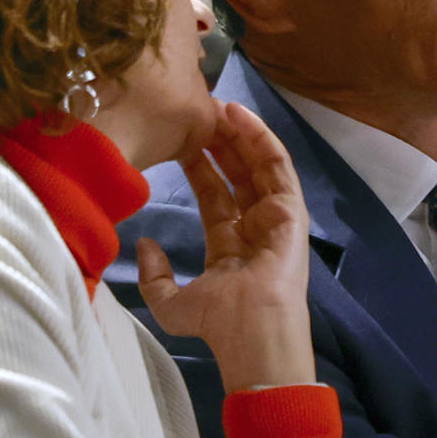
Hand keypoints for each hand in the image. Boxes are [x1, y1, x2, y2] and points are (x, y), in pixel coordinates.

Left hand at [136, 101, 315, 393]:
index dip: (198, 164)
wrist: (251, 333)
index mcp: (230, 244)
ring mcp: (276, 217)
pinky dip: (261, 139)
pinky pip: (277, 167)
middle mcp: (255, 226)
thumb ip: (154, 276)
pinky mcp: (292, 210)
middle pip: (237, 173)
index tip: (179, 138)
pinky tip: (240, 116)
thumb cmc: (217, 323)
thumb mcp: (170, 304)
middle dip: (219, 142)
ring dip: (240, 133)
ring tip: (217, 104)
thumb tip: (144, 244)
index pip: (214, 193)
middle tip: (198, 111)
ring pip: (258, 164)